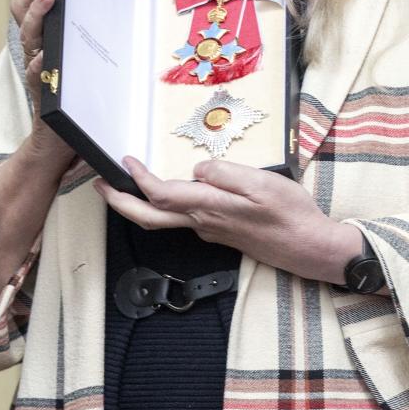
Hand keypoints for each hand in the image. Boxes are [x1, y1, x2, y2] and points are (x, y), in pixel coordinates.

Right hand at [12, 0, 73, 171]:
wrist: (65, 147)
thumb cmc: (83, 98)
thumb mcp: (90, 57)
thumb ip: (93, 31)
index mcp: (46, 38)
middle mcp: (36, 51)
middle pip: (25, 10)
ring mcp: (37, 73)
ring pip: (29, 37)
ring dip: (38, 14)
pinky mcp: (43, 98)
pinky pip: (36, 77)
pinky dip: (40, 64)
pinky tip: (45, 53)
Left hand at [94, 157, 362, 283]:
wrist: (309, 248)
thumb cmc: (291, 215)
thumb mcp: (262, 183)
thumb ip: (225, 173)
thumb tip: (197, 168)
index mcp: (210, 206)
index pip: (161, 194)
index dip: (136, 179)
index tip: (124, 161)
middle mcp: (203, 222)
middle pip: (149, 218)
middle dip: (120, 203)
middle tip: (99, 185)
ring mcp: (210, 230)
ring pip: (164, 220)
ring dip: (139, 204)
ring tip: (125, 185)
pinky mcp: (220, 232)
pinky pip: (185, 218)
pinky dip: (167, 205)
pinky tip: (171, 191)